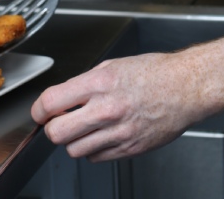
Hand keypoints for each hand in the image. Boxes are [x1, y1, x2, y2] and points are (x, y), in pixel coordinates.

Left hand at [31, 52, 201, 160]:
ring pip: (74, 150)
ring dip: (73, 140)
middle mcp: (107, 109)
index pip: (52, 102)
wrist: (185, 88)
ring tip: (83, 127)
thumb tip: (63, 98)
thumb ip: (85, 83)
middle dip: (52, 128)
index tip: (39, 111)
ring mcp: (118, 132)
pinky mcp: (128, 149)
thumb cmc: (154, 72)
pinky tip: (101, 135)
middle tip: (57, 121)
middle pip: (57, 133)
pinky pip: (96, 158)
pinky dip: (92, 149)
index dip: (38, 110)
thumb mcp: (113, 65)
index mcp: (100, 82)